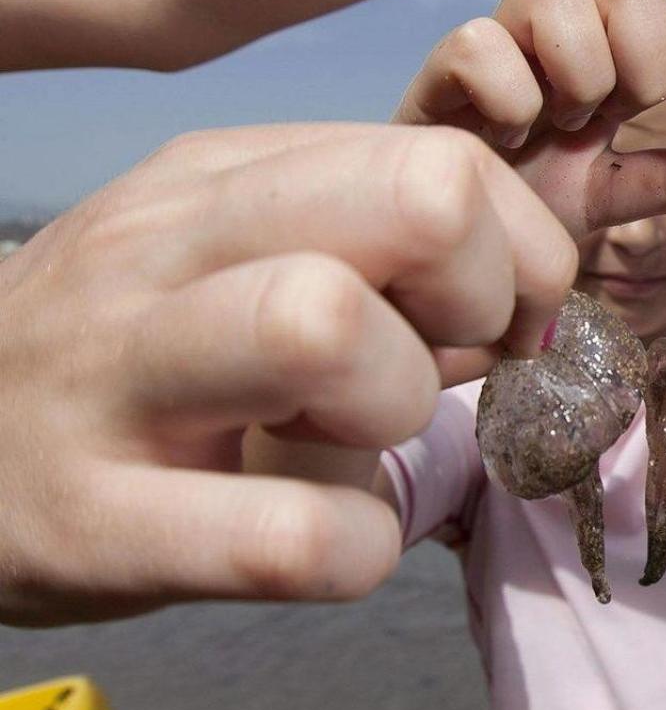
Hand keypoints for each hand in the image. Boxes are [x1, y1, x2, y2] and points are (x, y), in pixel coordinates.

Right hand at [0, 123, 573, 624]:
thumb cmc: (133, 356)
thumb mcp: (232, 258)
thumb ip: (372, 251)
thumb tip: (529, 297)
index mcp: (220, 178)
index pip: (446, 160)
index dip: (515, 254)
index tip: (492, 321)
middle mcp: (164, 248)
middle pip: (418, 200)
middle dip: (483, 296)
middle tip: (445, 367)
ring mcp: (115, 377)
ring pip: (330, 326)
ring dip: (396, 406)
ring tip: (349, 438)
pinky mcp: (91, 522)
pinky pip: (292, 536)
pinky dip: (353, 549)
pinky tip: (323, 542)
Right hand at [394, 0, 665, 209]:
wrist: (449, 235)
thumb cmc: (525, 204)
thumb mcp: (612, 197)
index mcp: (623, 58)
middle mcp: (570, 29)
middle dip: (641, 65)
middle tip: (613, 123)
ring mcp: (507, 35)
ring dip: (571, 74)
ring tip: (554, 129)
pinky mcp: (445, 58)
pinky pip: (482, 40)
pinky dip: (505, 101)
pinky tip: (502, 140)